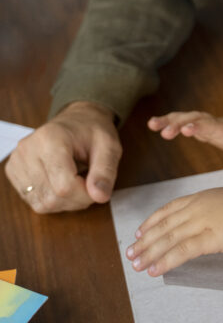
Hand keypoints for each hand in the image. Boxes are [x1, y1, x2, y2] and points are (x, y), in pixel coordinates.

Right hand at [5, 101, 121, 213]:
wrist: (77, 119)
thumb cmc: (92, 131)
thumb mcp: (109, 146)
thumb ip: (105, 171)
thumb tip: (100, 196)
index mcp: (50, 138)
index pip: (64, 186)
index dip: (84, 194)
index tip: (96, 185)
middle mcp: (28, 149)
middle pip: (52, 198)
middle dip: (76, 199)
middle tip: (88, 183)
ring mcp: (17, 161)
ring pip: (42, 204)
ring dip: (65, 202)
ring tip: (76, 181)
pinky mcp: (13, 171)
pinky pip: (33, 202)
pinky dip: (52, 200)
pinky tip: (61, 184)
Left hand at [126, 187, 222, 276]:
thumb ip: (209, 209)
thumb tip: (199, 222)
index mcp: (199, 197)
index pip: (168, 210)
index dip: (151, 222)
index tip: (140, 232)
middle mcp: (196, 207)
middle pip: (163, 226)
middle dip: (145, 241)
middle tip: (131, 253)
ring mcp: (201, 221)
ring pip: (168, 239)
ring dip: (150, 253)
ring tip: (137, 265)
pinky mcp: (209, 237)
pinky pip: (182, 251)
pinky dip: (165, 261)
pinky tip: (155, 269)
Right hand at [147, 111, 222, 172]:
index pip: (213, 127)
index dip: (201, 127)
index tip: (188, 129)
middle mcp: (215, 123)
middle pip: (196, 119)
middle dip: (181, 124)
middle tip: (166, 132)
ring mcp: (206, 122)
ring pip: (187, 117)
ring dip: (170, 120)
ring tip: (152, 124)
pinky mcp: (200, 125)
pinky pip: (182, 120)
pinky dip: (169, 121)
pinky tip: (154, 124)